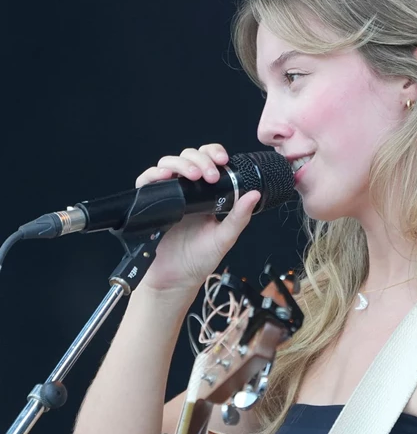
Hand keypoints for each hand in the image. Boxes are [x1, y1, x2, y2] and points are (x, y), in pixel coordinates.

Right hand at [134, 142, 260, 293]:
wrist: (176, 280)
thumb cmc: (199, 260)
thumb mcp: (224, 237)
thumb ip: (239, 217)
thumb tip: (254, 194)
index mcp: (205, 194)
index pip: (207, 161)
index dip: (213, 153)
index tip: (223, 161)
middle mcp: (185, 191)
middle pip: (188, 157)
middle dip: (200, 159)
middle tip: (211, 175)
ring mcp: (167, 195)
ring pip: (168, 164)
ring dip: (181, 163)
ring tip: (193, 176)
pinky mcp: (149, 203)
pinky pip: (146, 181)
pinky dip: (153, 174)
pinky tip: (165, 177)